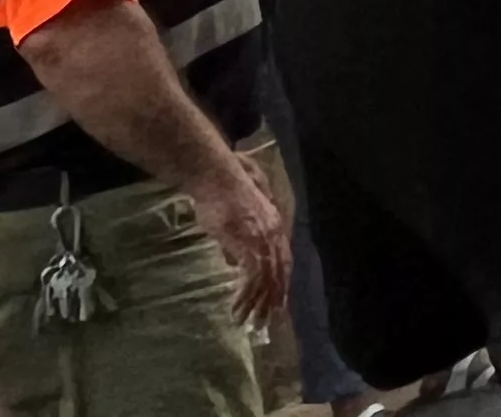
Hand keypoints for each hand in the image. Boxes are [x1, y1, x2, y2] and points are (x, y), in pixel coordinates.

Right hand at [189, 158, 291, 323]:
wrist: (216, 177)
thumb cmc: (222, 194)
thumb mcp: (235, 220)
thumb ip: (239, 241)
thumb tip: (234, 262)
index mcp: (274, 225)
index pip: (283, 260)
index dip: (281, 282)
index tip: (278, 302)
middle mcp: (274, 233)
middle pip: (279, 272)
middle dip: (274, 299)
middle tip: (267, 321)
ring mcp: (263, 239)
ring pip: (267, 279)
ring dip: (257, 303)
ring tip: (250, 322)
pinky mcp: (248, 244)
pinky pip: (252, 277)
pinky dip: (245, 296)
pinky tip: (237, 309)